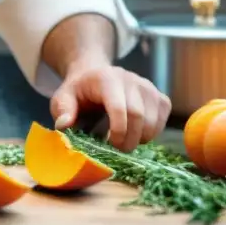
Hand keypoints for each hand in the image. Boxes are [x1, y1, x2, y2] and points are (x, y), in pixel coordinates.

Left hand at [50, 64, 170, 150]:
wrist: (93, 74)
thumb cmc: (78, 91)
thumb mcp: (62, 98)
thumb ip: (62, 110)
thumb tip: (64, 126)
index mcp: (106, 79)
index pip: (119, 107)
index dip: (117, 131)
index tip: (110, 145)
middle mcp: (130, 79)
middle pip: (139, 116)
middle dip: (129, 140)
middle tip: (118, 150)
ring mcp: (147, 86)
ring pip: (153, 120)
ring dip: (141, 138)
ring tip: (125, 140)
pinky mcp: (158, 95)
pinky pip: (163, 118)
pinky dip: (152, 132)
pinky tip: (136, 132)